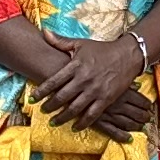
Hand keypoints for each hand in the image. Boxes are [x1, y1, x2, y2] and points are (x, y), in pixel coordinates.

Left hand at [34, 31, 154, 137]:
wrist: (127, 55)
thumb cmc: (102, 50)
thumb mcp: (81, 44)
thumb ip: (61, 42)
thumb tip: (44, 33)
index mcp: (75, 66)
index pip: (53, 81)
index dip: (41, 92)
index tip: (32, 99)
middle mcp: (83, 80)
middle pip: (62, 97)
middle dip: (50, 106)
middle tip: (42, 111)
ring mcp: (95, 91)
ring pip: (75, 108)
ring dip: (62, 117)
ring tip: (54, 122)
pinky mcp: (106, 99)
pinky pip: (92, 114)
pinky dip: (83, 123)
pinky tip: (75, 127)